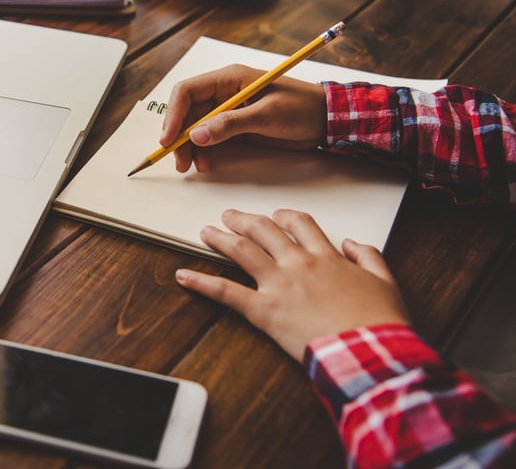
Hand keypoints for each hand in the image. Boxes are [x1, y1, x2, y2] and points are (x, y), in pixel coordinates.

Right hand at [160, 64, 327, 172]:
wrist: (326, 120)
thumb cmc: (302, 108)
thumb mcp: (267, 115)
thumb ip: (231, 124)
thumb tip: (198, 135)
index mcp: (230, 79)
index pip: (188, 92)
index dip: (173, 115)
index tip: (169, 140)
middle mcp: (224, 92)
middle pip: (187, 112)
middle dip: (179, 136)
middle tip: (179, 161)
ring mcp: (228, 110)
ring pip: (195, 127)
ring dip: (189, 147)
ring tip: (193, 166)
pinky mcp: (234, 126)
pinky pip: (210, 137)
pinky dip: (204, 151)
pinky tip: (207, 163)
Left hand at [175, 209, 409, 361]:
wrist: (369, 350)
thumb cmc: (379, 321)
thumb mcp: (385, 282)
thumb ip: (369, 256)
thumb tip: (353, 243)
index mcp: (326, 256)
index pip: (300, 224)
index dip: (284, 217)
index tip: (275, 216)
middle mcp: (297, 263)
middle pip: (264, 231)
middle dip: (244, 221)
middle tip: (229, 216)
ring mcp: (278, 285)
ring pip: (241, 252)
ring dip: (221, 239)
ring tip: (206, 232)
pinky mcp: (263, 310)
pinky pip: (225, 292)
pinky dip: (201, 282)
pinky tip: (182, 276)